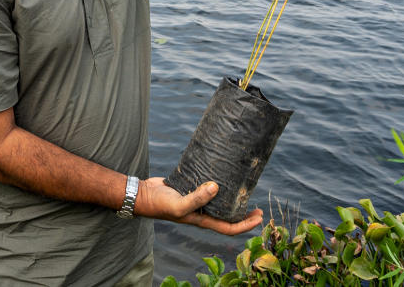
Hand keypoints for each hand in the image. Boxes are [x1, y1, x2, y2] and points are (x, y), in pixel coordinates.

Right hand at [133, 176, 263, 235]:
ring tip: (244, 192)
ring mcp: (196, 201)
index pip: (228, 227)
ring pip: (219, 203)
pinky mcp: (191, 189)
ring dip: (232, 201)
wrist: (143, 194)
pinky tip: (223, 176)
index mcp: (202, 219)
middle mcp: (202, 212)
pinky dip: (218, 186)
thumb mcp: (179, 205)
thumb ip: (197, 198)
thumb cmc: (160, 204)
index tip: (259, 217)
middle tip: (258, 208)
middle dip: (244, 215)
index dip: (245, 225)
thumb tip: (216, 188)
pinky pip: (208, 189)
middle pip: (227, 218)